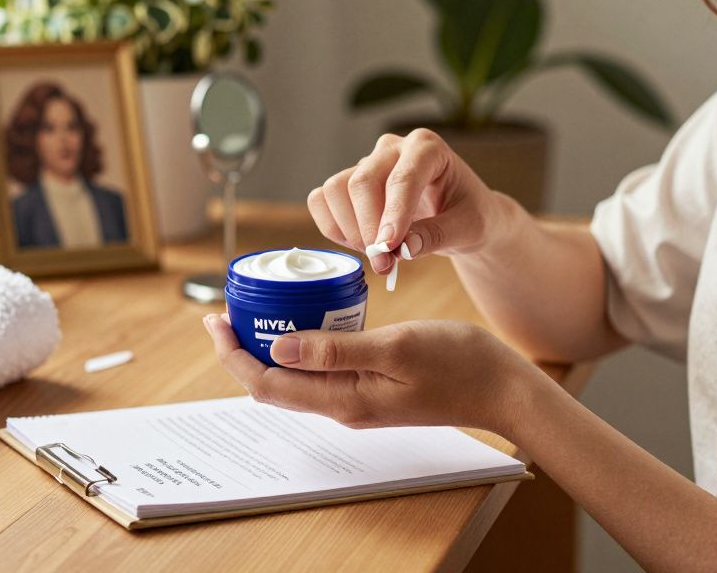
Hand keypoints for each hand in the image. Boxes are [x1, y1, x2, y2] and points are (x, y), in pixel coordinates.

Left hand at [203, 313, 547, 435]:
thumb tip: (278, 347)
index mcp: (344, 399)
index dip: (234, 354)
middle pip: (273, 384)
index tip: (216, 319)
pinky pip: (319, 371)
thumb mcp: (394, 346)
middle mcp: (343, 405)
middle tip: (226, 311)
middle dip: (242, 350)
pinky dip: (298, 347)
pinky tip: (302, 321)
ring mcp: (356, 399)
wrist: (500, 386)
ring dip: (267, 349)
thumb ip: (335, 350)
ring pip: (294, 378)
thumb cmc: (457, 363)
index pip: (267, 384)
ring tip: (255, 312)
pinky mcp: (370, 388)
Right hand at [308, 129, 501, 273]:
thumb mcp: (467, 228)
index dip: (394, 214)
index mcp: (427, 148)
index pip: (403, 178)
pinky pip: (322, 199)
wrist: (461, 214)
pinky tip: (358, 244)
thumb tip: (402, 249)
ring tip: (376, 254)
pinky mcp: (349, 182)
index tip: (389, 248)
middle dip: (368, 228)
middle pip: (362, 182)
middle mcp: (392, 149)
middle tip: (385, 265)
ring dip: (349, 229)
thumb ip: (437, 236)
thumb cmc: (469, 214)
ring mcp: (368, 163)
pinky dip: (333, 226)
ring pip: (337, 189)